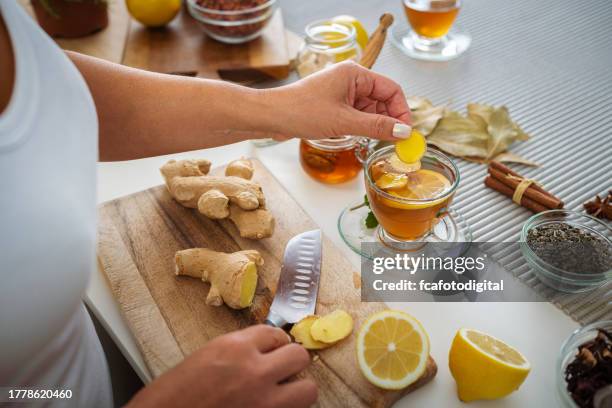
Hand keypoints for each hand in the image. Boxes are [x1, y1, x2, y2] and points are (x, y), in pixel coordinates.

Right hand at [126, 325, 316, 407]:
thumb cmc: (172, 395)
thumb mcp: (205, 357)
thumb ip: (237, 351)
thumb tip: (262, 350)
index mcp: (235, 348)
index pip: (275, 333)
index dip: (275, 342)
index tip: (274, 349)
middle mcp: (254, 372)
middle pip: (299, 356)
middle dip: (292, 362)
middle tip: (282, 369)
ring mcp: (263, 402)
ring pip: (308, 389)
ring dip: (297, 389)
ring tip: (282, 392)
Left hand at [266, 61, 411, 140]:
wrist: (271, 116)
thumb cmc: (301, 111)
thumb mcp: (344, 121)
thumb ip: (376, 126)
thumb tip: (402, 132)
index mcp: (355, 73)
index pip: (391, 89)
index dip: (401, 111)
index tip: (405, 132)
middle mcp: (350, 79)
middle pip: (382, 100)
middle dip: (388, 120)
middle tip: (392, 142)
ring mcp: (341, 92)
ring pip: (370, 109)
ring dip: (373, 125)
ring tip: (371, 141)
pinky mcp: (334, 104)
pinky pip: (356, 115)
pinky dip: (361, 127)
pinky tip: (357, 137)